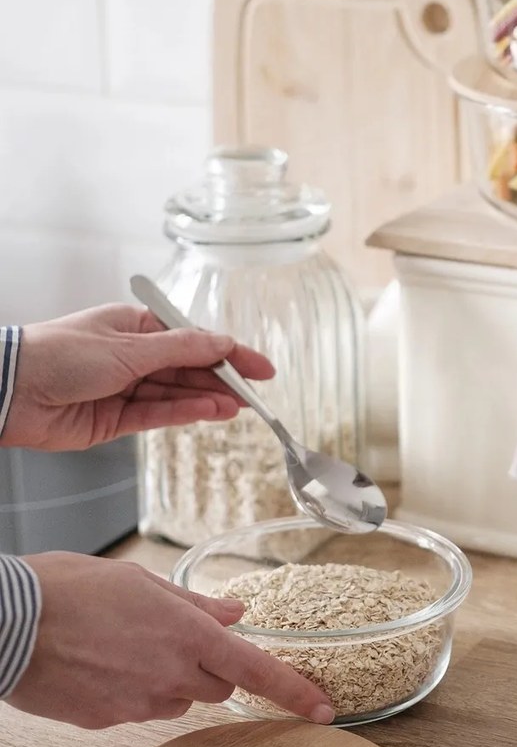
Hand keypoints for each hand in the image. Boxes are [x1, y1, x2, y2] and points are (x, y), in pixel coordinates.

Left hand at [1, 303, 274, 450]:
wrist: (10, 391)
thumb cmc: (59, 354)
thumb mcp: (130, 346)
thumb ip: (183, 349)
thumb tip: (224, 343)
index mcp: (136, 327)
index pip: (195, 340)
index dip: (231, 353)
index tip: (262, 369)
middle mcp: (134, 356)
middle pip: (191, 369)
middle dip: (224, 381)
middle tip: (257, 395)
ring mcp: (127, 388)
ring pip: (179, 394)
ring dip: (209, 399)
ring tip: (239, 408)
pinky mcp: (118, 419)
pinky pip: (160, 414)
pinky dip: (186, 413)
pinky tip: (210, 412)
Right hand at [5, 553, 335, 728]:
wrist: (5, 622)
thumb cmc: (71, 588)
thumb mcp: (140, 581)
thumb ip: (194, 603)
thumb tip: (236, 611)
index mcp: (187, 635)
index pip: (256, 671)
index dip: (294, 691)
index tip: (323, 709)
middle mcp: (170, 674)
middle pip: (217, 687)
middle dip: (210, 669)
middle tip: (174, 639)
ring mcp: (137, 703)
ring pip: (177, 700)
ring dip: (170, 680)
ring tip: (126, 648)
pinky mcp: (106, 721)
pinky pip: (138, 711)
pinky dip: (132, 692)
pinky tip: (102, 666)